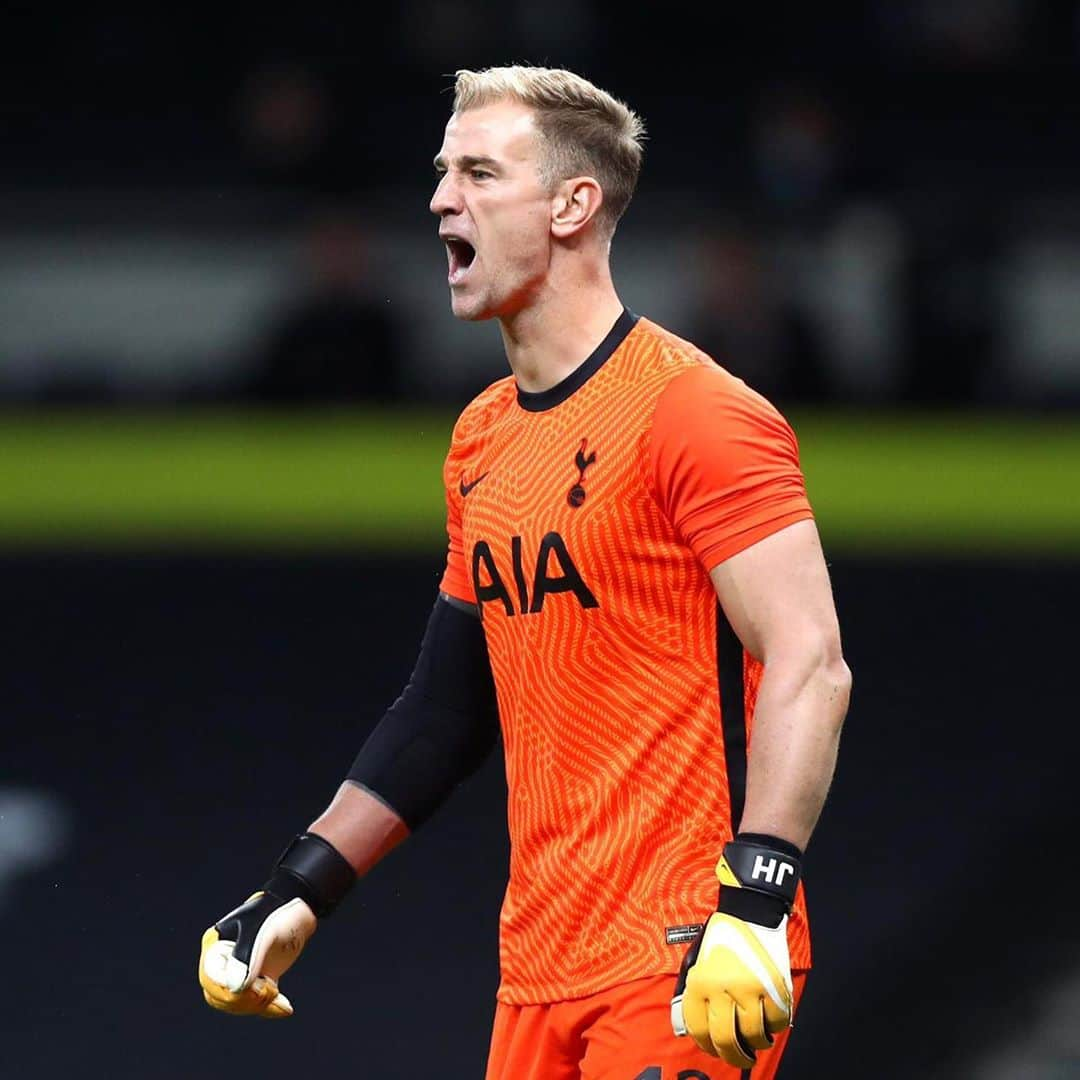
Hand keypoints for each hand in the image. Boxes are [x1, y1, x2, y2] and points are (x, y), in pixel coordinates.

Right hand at [198, 890, 317, 1017]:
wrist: (297, 909)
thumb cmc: (275, 913)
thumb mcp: (262, 932)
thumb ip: (247, 958)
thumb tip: (235, 988)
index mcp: (215, 945)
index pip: (211, 980)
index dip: (230, 991)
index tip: (258, 988)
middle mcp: (222, 961)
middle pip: (220, 996)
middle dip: (246, 1000)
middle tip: (270, 989)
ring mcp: (238, 972)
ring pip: (236, 1003)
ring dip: (258, 1004)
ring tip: (277, 992)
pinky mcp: (255, 981)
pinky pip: (254, 1003)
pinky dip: (269, 1008)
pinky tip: (284, 1007)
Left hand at [670, 835, 800, 1065]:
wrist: (750, 912)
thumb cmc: (721, 938)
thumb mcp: (697, 962)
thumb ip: (693, 995)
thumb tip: (688, 1029)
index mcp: (700, 981)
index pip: (698, 1029)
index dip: (706, 1045)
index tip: (714, 1049)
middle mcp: (724, 988)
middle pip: (726, 1040)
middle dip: (732, 1055)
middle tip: (739, 1057)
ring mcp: (752, 989)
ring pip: (755, 1036)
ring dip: (757, 1044)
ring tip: (757, 1041)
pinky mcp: (776, 987)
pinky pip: (778, 1023)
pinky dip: (775, 1028)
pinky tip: (770, 1023)